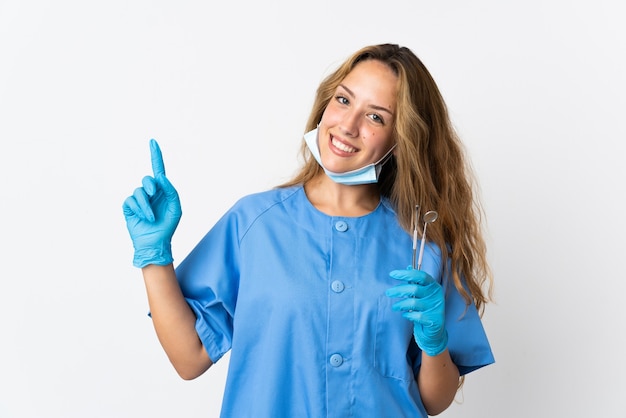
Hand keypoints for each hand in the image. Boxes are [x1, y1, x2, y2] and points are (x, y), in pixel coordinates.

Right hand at [122, 139, 181, 267]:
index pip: (158, 170)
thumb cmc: (168, 226)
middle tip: (154, 195)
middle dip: (151, 186)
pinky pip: (130, 201)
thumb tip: (161, 177)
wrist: (156, 243)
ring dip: (146, 205)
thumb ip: (171, 191)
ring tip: (151, 217)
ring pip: (139, 192)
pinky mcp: (129, 207)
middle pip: (147, 179)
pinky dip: (138, 209)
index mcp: (162, 191)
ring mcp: (139, 200)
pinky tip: (143, 218)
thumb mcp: (176, 208)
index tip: (153, 142)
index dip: (156, 155)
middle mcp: (150, 193)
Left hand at [385, 267, 447, 356]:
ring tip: (394, 307)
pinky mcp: (434, 319)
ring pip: (413, 303)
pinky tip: (405, 315)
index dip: (406, 274)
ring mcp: (436, 307)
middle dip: (398, 290)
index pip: (420, 276)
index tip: (392, 274)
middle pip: (414, 289)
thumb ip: (415, 282)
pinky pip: (416, 316)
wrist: (435, 329)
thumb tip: (408, 266)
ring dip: (401, 304)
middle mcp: (436, 295)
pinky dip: (408, 315)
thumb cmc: (426, 308)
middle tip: (388, 293)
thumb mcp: (422, 294)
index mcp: (433, 286)